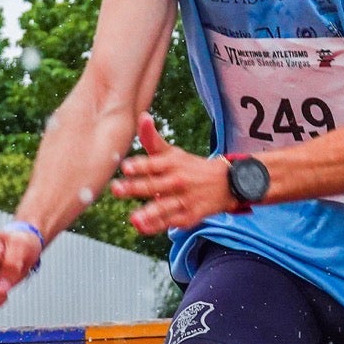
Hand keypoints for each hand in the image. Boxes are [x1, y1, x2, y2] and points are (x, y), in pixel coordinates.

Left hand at [112, 114, 238, 234]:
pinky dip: (156, 226)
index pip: (154, 163)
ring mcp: (183, 200)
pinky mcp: (188, 216)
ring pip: (164, 207)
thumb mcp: (173, 152)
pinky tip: (142, 227)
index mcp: (172, 163)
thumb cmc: (190, 166)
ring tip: (134, 217)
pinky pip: (170, 222)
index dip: (140, 165)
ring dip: (149, 213)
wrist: (226, 183)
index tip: (126, 167)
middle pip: (154, 185)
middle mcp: (177, 181)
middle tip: (117, 189)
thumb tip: (143, 115)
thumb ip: (152, 139)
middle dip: (135, 188)